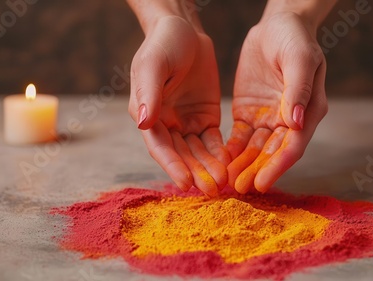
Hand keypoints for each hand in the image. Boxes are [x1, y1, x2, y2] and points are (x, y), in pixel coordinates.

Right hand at [129, 16, 229, 196]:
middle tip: (211, 190)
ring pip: (197, 152)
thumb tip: (143, 122)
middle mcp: (166, 123)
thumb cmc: (163, 43)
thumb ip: (149, 92)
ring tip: (223, 182)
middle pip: (181, 154)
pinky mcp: (206, 118)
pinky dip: (219, 153)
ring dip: (208, 167)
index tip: (185, 183)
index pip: (159, 146)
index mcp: (147, 113)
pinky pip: (213, 140)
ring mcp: (186, 122)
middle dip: (195, 173)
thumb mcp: (153, 63)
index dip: (171, 165)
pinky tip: (229, 164)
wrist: (185, 29)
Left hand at [227, 12, 327, 193]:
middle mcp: (289, 120)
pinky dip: (232, 150)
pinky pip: (240, 137)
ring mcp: (268, 118)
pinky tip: (221, 162)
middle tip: (240, 189)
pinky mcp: (249, 113)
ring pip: (255, 149)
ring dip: (243, 165)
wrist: (277, 24)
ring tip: (228, 182)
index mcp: (308, 110)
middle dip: (257, 171)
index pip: (293, 145)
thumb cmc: (294, 38)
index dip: (278, 166)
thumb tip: (296, 123)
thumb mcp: (299, 58)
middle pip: (273, 152)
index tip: (262, 183)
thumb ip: (298, 90)